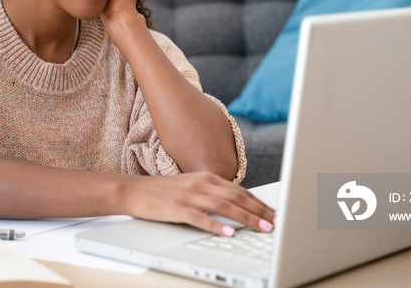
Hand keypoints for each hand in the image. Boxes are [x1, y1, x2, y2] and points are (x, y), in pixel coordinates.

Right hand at [122, 171, 275, 235]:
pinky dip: (217, 225)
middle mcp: (201, 183)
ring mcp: (189, 195)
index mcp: (207, 177)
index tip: (274, 213)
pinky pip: (201, 218)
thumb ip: (212, 194)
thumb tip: (236, 208)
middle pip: (237, 197)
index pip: (240, 191)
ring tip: (262, 228)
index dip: (259, 202)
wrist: (134, 191)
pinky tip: (229, 233)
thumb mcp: (191, 187)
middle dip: (259, 211)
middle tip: (276, 222)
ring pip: (224, 207)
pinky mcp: (177, 208)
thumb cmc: (163, 192)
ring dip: (246, 218)